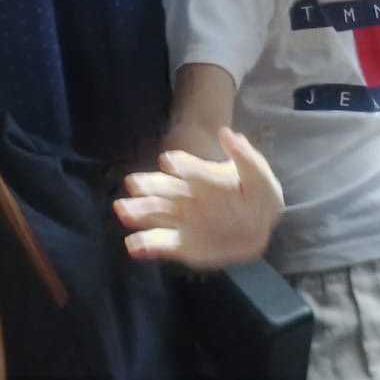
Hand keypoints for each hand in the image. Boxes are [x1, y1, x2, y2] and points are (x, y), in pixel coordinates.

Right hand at [114, 128, 283, 269]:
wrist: (256, 226)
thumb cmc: (253, 195)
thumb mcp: (257, 174)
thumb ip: (245, 157)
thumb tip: (228, 133)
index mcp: (200, 177)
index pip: (188, 168)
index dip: (181, 164)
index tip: (169, 161)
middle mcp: (184, 197)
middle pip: (164, 189)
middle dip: (148, 186)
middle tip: (134, 183)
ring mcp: (181, 221)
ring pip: (155, 214)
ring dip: (139, 212)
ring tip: (122, 210)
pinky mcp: (181, 245)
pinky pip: (161, 244)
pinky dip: (146, 246)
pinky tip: (133, 246)